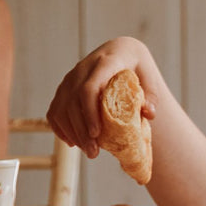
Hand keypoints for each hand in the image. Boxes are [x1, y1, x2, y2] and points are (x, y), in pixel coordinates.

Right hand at [47, 37, 156, 157]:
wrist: (121, 52)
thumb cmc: (137, 66)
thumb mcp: (149, 75)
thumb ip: (151, 94)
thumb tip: (149, 114)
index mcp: (104, 63)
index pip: (89, 88)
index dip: (89, 112)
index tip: (96, 133)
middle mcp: (82, 69)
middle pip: (73, 101)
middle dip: (80, 130)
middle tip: (93, 152)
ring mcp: (70, 78)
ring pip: (60, 107)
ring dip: (71, 132)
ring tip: (88, 151)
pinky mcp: (64, 88)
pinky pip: (54, 110)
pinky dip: (60, 128)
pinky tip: (73, 142)